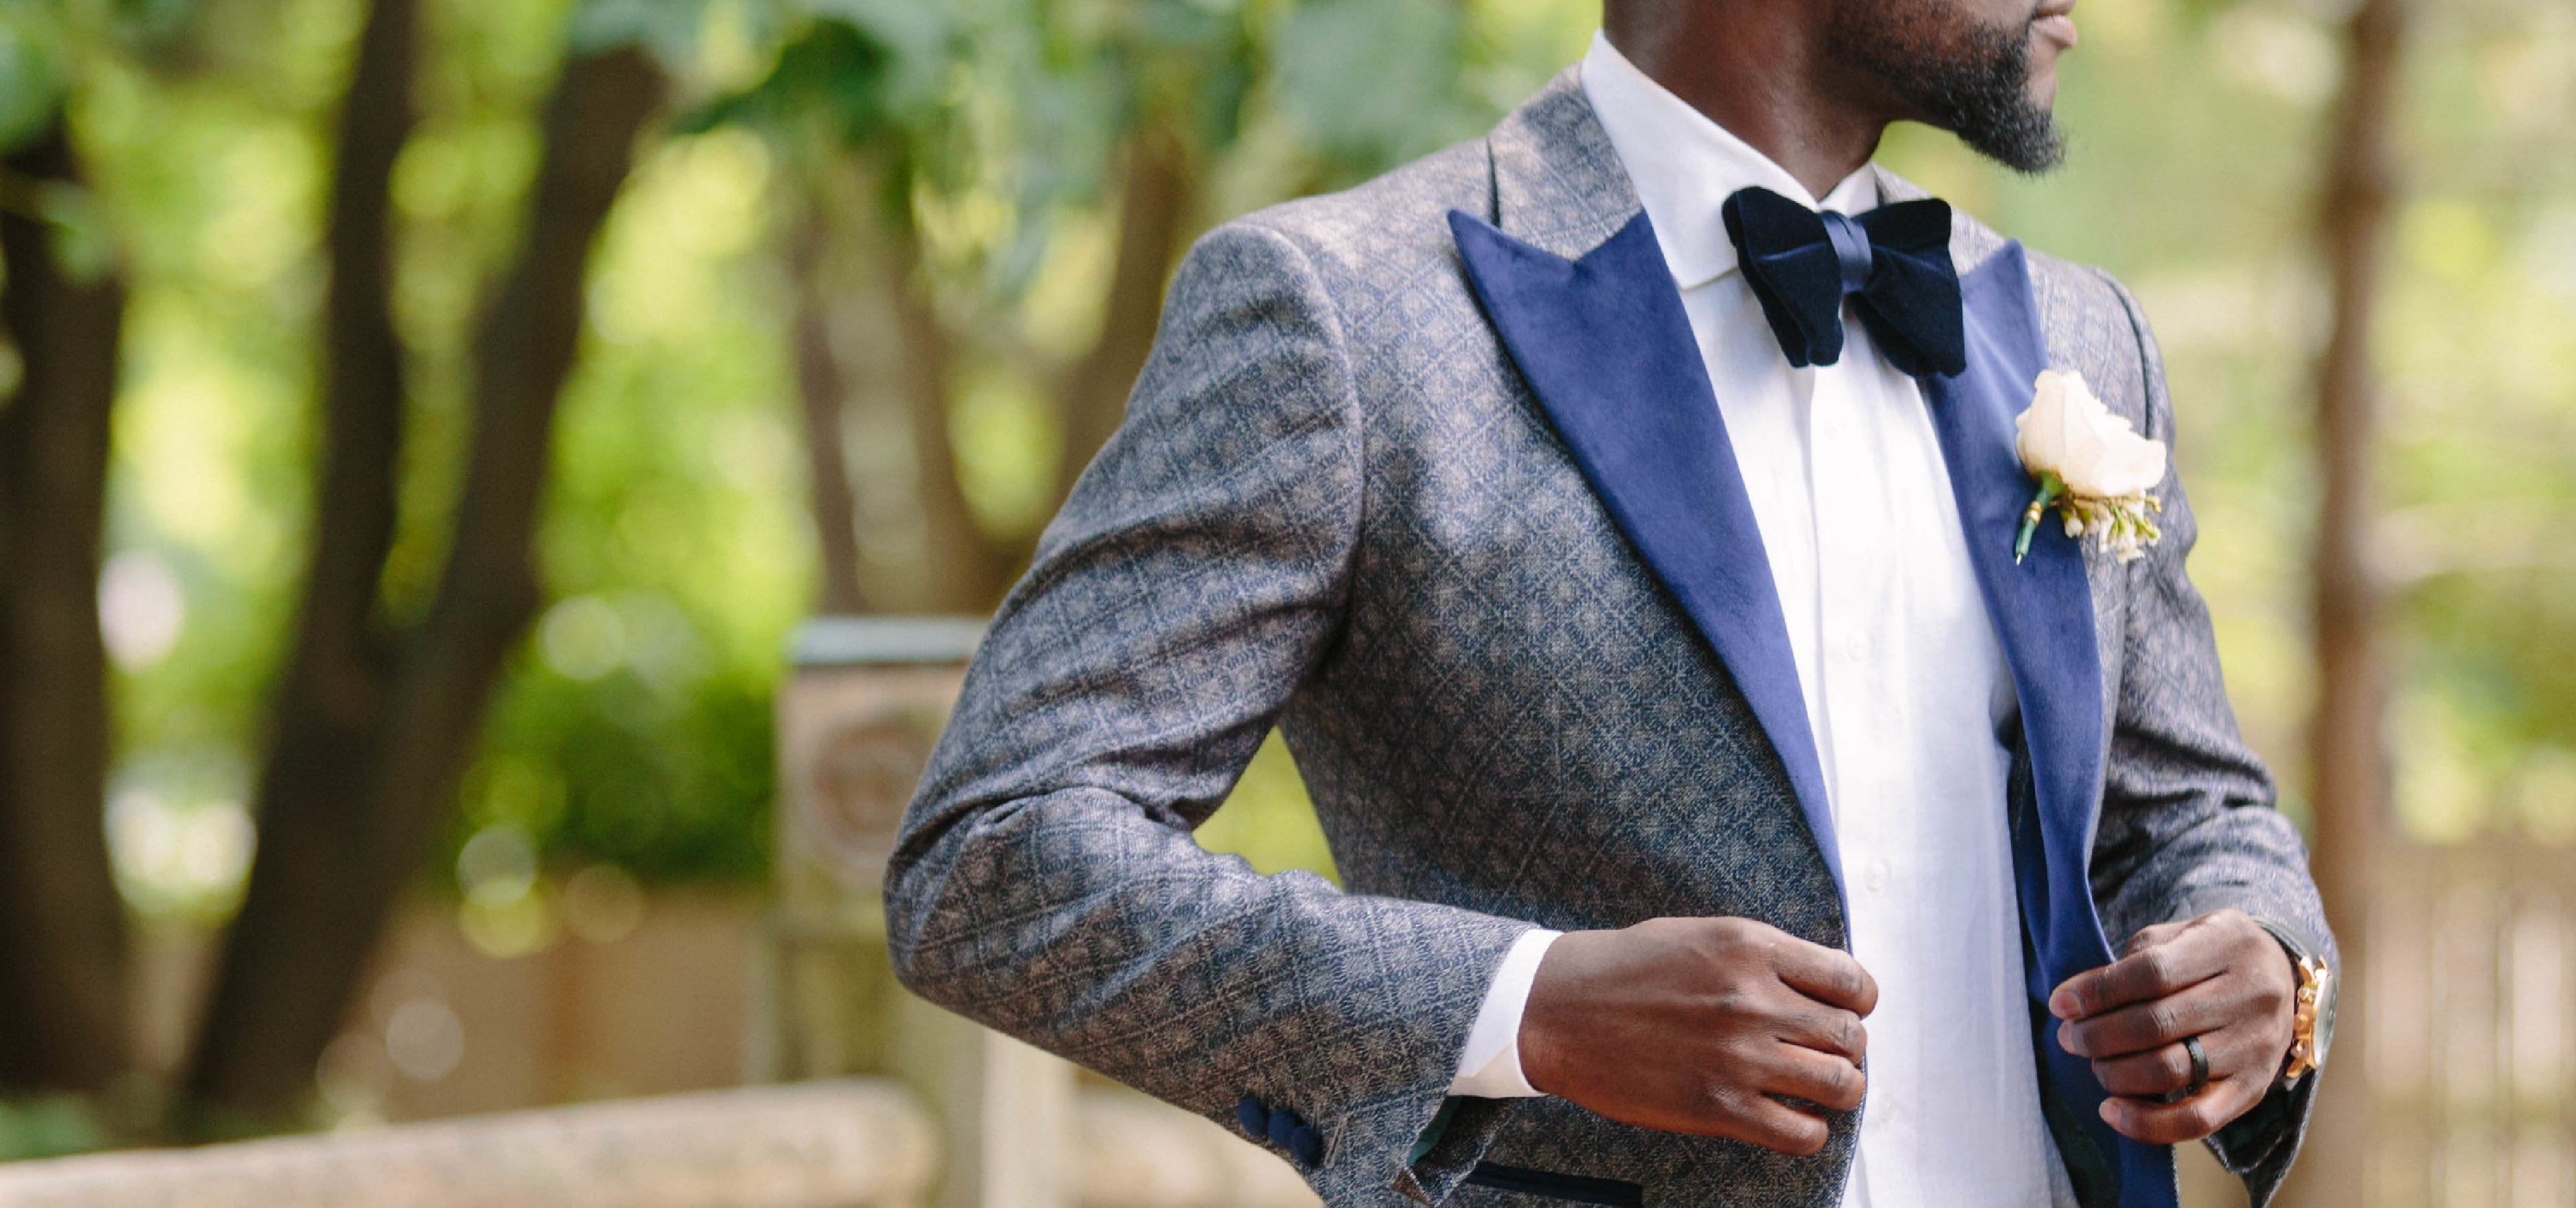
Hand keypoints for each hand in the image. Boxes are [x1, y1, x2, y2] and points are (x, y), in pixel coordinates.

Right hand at [1518, 917, 1876, 1155]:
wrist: (1558, 1009)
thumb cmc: (1628, 968)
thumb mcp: (1704, 935)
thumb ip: (1766, 956)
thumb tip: (1826, 986)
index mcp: (1752, 947)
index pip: (1854, 983)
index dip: (1857, 1004)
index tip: (1841, 1012)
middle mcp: (1752, 1000)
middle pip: (1853, 1038)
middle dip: (1847, 1049)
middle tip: (1821, 1053)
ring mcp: (1738, 1057)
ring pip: (1841, 1086)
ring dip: (1837, 1089)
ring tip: (1812, 1087)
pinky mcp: (1718, 1109)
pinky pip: (1802, 1133)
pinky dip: (1808, 1130)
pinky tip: (1786, 1116)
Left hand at [2049, 909, 2296, 1143]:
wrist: (2284, 980)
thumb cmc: (2210, 955)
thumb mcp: (2178, 937)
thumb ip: (2133, 962)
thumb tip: (2077, 1002)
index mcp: (2226, 945)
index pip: (2151, 973)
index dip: (2098, 991)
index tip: (2060, 1003)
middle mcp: (2249, 996)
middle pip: (2156, 1024)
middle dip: (2097, 1035)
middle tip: (2069, 1038)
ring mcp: (2254, 1047)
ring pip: (2170, 1071)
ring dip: (2115, 1073)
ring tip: (2094, 1063)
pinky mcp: (2252, 1090)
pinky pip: (2197, 1119)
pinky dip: (2147, 1123)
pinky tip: (2111, 1110)